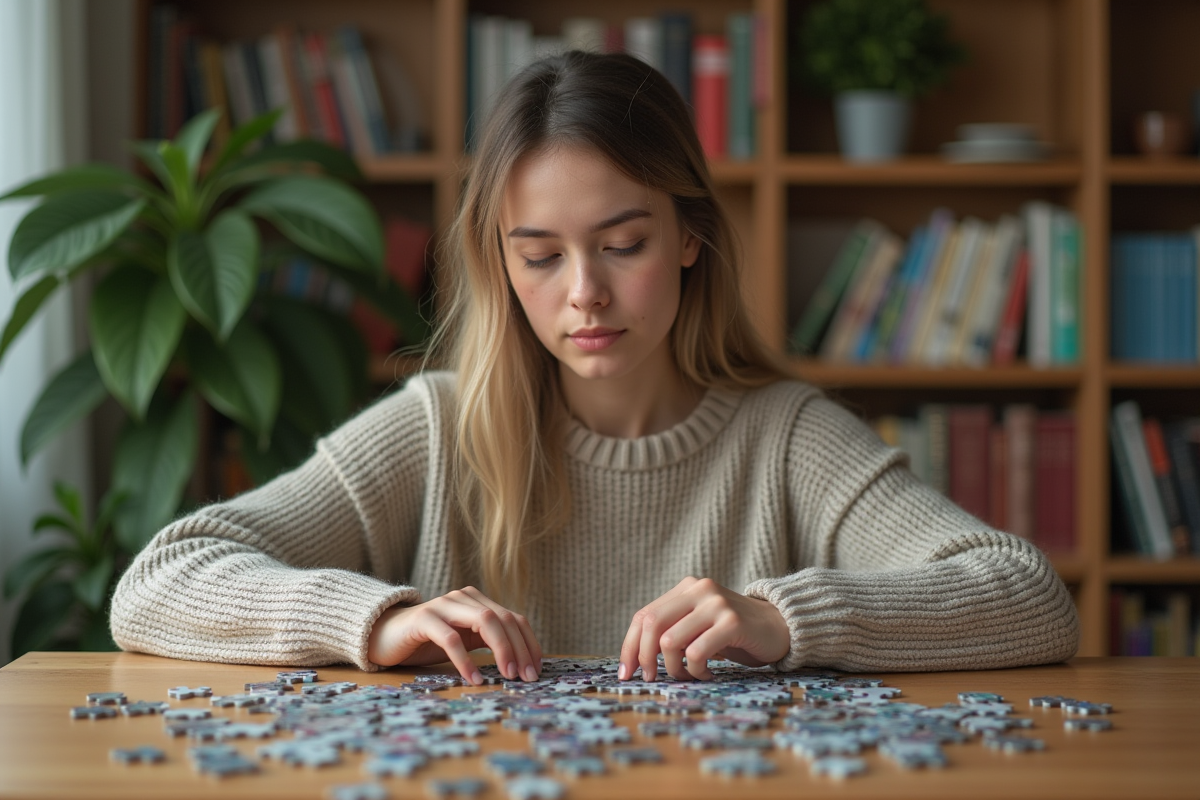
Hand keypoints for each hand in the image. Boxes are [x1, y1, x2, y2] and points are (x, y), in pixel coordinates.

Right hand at [366, 586, 542, 685]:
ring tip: (508, 676)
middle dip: (520, 649)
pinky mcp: (424, 619)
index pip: (514, 618)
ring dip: (502, 649)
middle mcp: (464, 598)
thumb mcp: (464, 641)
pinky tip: (474, 679)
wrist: (383, 636)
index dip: (529, 643)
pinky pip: (450, 638)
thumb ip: (488, 642)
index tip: (536, 669)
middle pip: (503, 618)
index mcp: (477, 602)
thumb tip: (522, 662)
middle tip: (527, 677)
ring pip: (485, 621)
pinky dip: (465, 660)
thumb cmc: (427, 641)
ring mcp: (444, 605)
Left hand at [618, 577, 789, 681]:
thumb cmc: (734, 633)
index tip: (625, 673)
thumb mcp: (699, 624)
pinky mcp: (732, 622)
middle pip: (651, 624)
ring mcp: (716, 604)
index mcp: (686, 588)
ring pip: (671, 642)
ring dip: (674, 669)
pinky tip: (708, 674)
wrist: (781, 626)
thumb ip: (673, 629)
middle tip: (649, 679)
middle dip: (644, 657)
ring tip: (689, 676)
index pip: (644, 615)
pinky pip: (697, 654)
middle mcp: (699, 590)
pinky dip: (696, 672)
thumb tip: (635, 659)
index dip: (629, 646)